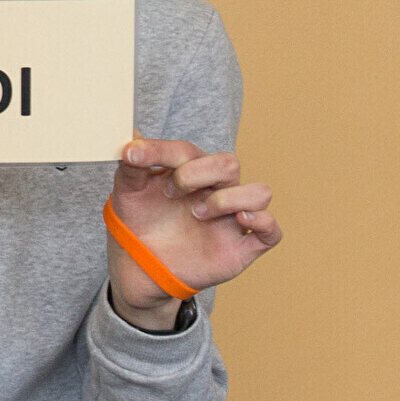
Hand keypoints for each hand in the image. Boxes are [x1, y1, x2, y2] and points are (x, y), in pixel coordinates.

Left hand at [105, 138, 279, 324]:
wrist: (139, 268)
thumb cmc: (140, 222)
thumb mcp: (128, 192)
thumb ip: (131, 165)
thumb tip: (131, 132)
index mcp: (191, 170)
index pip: (187, 150)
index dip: (161, 150)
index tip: (133, 155)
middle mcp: (216, 189)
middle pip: (228, 163)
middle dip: (197, 173)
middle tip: (170, 193)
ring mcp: (231, 218)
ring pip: (259, 192)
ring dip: (229, 199)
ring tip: (198, 214)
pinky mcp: (241, 247)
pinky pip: (272, 231)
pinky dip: (262, 221)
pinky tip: (240, 220)